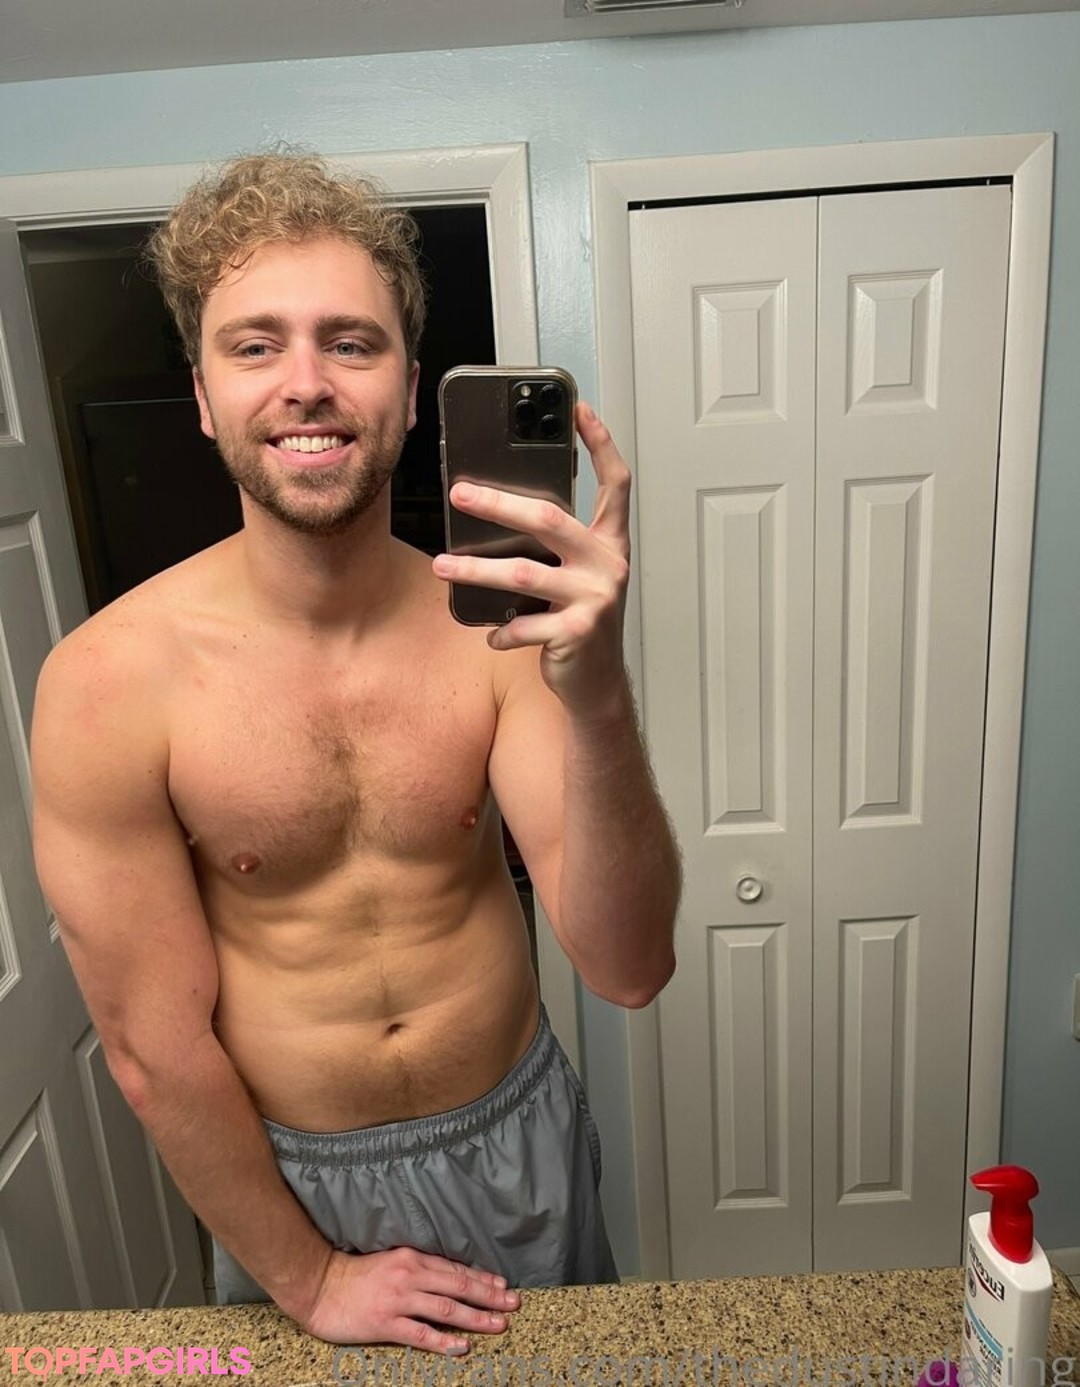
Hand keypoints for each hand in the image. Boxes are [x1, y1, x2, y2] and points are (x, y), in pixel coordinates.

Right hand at [296, 1246, 519, 1350]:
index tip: (503, 1286)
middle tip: (513, 1304)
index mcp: (412, 1258)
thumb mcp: (391, 1261)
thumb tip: (448, 1276)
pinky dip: (443, 1341)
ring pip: (445, 1309)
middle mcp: (410, 1275)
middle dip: (488, 1296)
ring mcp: (398, 1299)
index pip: (455, 1270)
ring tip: (498, 1325)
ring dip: (475, 1318)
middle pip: (458, 1287)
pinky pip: (420, 1334)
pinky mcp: (385, 1322)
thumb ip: (418, 1268)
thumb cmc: (355, 1274)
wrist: (319, 1285)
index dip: (481, 1279)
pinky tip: (461, 1347)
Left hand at [433, 402, 631, 711]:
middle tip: (459, 494)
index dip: (600, 444)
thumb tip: (499, 513)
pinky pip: (524, 625)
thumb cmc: (580, 624)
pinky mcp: (578, 632)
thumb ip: (556, 548)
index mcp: (610, 544)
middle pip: (548, 519)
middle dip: (498, 504)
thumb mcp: (577, 578)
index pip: (615, 483)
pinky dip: (500, 630)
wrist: (598, 685)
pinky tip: (488, 635)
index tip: (579, 409)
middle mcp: (608, 565)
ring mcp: (595, 598)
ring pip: (522, 573)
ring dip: (475, 570)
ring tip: (442, 565)